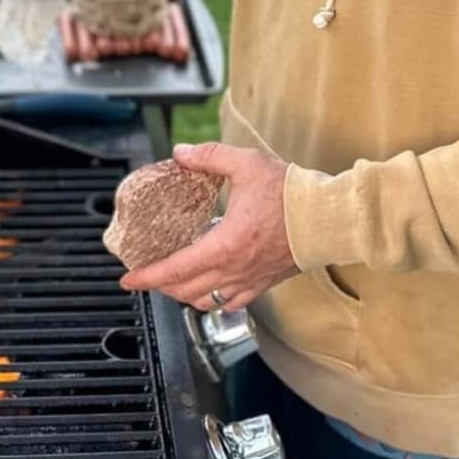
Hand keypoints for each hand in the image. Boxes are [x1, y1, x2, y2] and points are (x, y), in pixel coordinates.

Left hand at [120, 142, 297, 310]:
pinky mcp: (265, 284)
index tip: (129, 279)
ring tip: (174, 281)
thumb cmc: (292, 193)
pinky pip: (231, 303)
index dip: (147, 277)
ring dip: (184, 294)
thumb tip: (181, 154)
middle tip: (148, 275)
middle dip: (161, 287)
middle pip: (185, 291)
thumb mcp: (246, 164)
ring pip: (206, 302)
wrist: (329, 217)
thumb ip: (209, 157)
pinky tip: (209, 288)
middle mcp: (235, 270)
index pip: (175, 270)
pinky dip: (212, 300)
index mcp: (225, 244)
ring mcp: (250, 281)